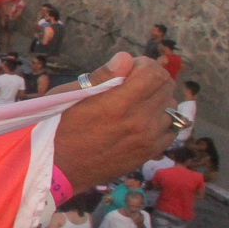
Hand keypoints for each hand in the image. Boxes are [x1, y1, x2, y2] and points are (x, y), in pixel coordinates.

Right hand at [50, 53, 176, 191]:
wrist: (58, 169)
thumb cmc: (57, 128)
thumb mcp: (68, 96)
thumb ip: (101, 77)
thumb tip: (126, 58)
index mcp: (118, 104)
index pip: (155, 73)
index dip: (144, 65)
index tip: (129, 69)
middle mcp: (140, 121)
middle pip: (167, 87)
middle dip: (151, 79)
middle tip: (131, 85)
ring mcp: (148, 139)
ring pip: (171, 107)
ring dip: (157, 100)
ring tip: (135, 105)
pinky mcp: (150, 152)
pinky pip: (171, 129)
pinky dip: (160, 121)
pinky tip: (142, 122)